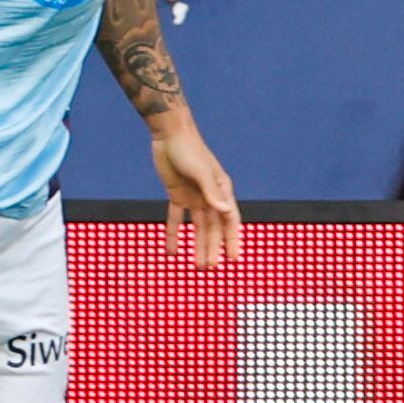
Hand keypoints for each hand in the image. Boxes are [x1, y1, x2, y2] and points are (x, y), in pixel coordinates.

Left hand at [153, 120, 241, 267]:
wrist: (169, 133)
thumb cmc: (189, 149)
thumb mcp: (200, 171)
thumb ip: (211, 192)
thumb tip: (224, 210)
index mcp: (221, 189)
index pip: (230, 219)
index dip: (232, 240)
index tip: (234, 259)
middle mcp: (210, 195)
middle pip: (213, 227)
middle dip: (213, 248)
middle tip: (211, 268)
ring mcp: (194, 196)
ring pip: (197, 227)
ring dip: (197, 245)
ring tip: (197, 266)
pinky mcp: (177, 194)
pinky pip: (176, 218)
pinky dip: (173, 234)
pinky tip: (171, 252)